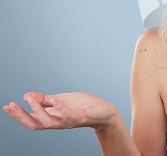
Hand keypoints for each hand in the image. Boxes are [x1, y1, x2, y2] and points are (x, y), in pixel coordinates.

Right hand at [3, 92, 117, 131]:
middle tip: (11, 106)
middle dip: (21, 116)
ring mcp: (68, 121)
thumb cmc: (81, 106)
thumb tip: (27, 96)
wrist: (103, 112)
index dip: (18, 115)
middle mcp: (58, 122)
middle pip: (35, 124)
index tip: (6, 106)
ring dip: (38, 112)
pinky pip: (69, 115)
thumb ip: (45, 100)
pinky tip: (55, 100)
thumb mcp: (60, 100)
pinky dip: (61, 108)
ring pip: (49, 122)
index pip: (31, 119)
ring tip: (29, 100)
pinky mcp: (80, 117)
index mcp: (52, 117)